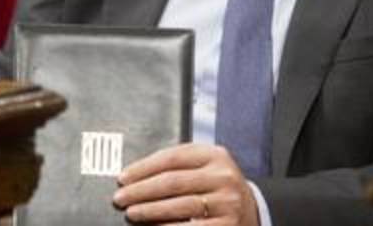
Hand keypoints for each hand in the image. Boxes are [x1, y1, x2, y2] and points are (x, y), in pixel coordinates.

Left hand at [113, 143, 258, 224]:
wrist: (252, 209)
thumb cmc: (216, 186)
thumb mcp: (204, 166)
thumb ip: (177, 165)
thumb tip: (135, 177)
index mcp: (215, 155)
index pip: (171, 158)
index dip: (142, 168)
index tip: (123, 178)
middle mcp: (223, 176)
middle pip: (172, 182)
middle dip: (141, 191)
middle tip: (120, 197)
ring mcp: (227, 202)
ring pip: (179, 206)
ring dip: (150, 211)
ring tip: (131, 213)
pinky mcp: (227, 225)